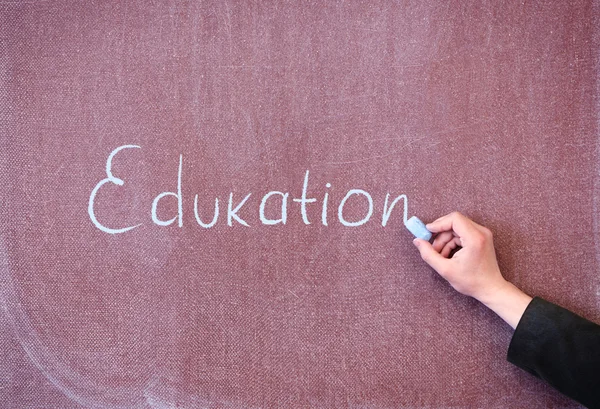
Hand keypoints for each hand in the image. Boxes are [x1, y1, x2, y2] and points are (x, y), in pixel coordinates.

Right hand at [412, 212, 531, 328]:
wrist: (490, 288)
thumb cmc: (471, 281)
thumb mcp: (445, 269)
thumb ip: (428, 254)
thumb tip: (417, 241)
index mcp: (474, 238)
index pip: (454, 219)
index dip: (439, 223)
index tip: (427, 232)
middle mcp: (481, 232)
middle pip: (454, 222)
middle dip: (441, 234)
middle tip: (432, 247)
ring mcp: (483, 234)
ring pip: (457, 228)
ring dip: (445, 239)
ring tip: (440, 255)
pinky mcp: (481, 237)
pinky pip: (462, 233)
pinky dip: (452, 241)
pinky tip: (448, 254)